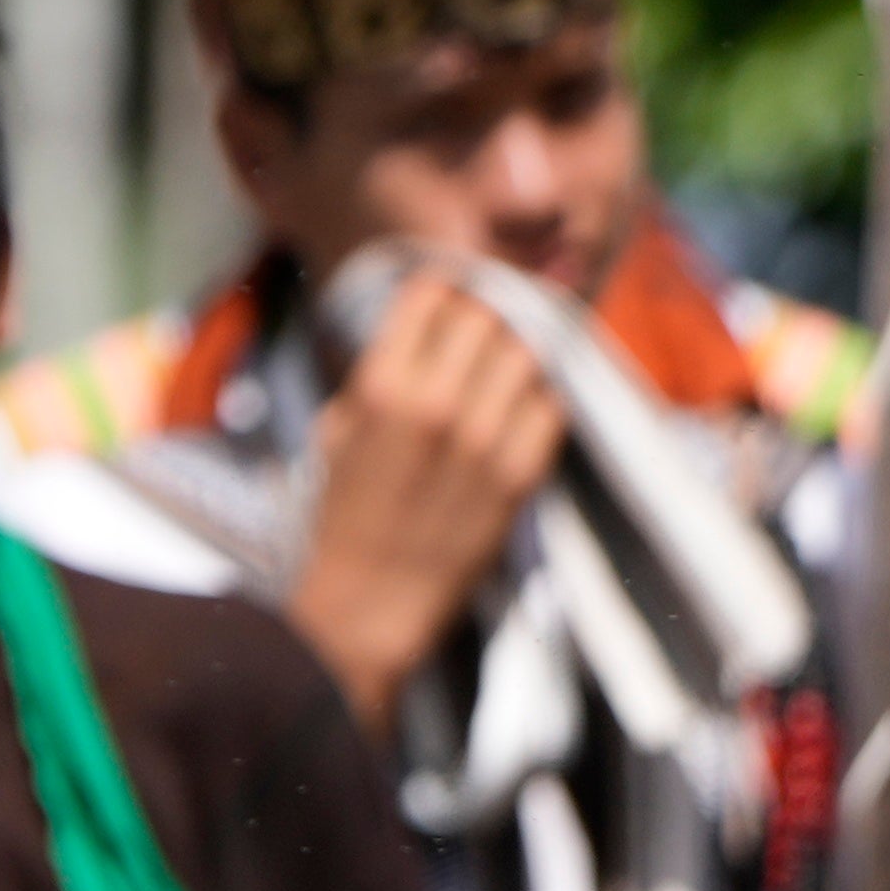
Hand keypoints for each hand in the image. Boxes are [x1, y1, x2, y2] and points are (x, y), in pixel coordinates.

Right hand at [290, 272, 564, 726]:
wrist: (370, 598)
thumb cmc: (342, 510)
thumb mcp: (338, 426)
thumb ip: (379, 374)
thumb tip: (423, 333)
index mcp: (383, 385)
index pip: (433, 294)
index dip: (439, 292)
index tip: (443, 302)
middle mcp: (440, 404)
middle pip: (487, 318)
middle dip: (480, 319)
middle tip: (475, 335)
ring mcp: (487, 441)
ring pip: (527, 356)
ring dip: (515, 356)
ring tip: (501, 370)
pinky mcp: (521, 477)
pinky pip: (551, 407)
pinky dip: (539, 400)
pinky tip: (518, 411)